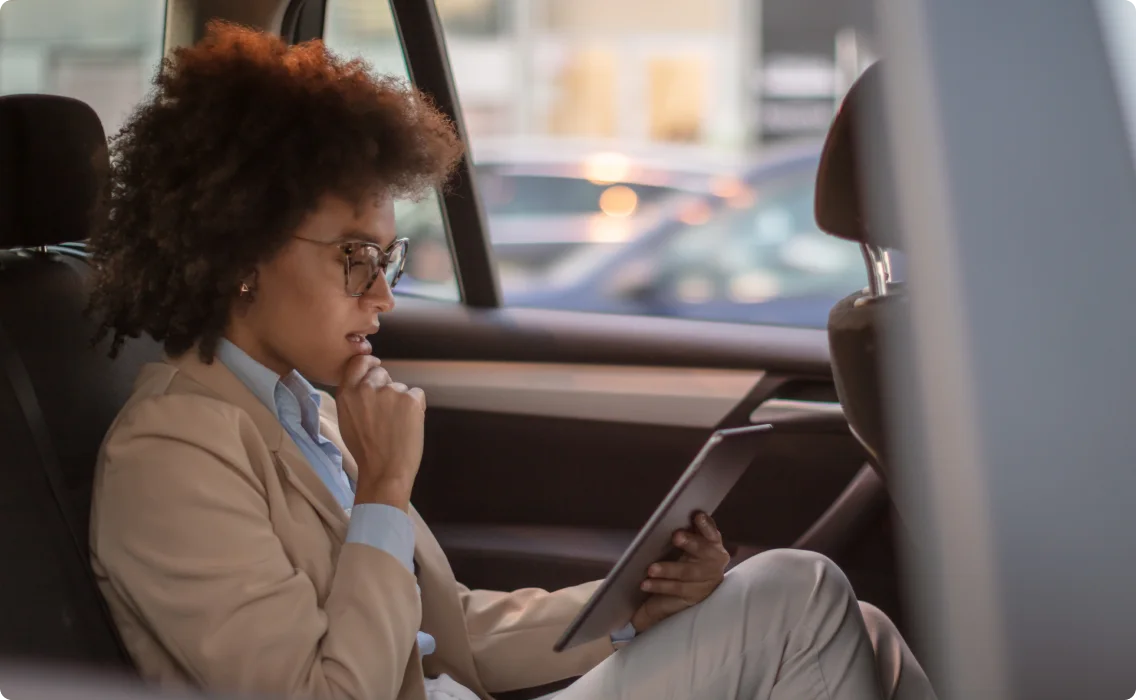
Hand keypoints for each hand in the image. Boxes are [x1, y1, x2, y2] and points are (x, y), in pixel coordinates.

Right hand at [336, 354, 425, 511]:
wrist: (384, 471)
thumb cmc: (366, 451)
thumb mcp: (346, 420)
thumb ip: (354, 397)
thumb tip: (367, 381)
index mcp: (347, 393)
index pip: (358, 363)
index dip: (368, 363)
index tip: (375, 366)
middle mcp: (366, 387)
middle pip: (382, 373)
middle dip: (386, 387)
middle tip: (388, 413)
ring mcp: (390, 391)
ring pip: (401, 388)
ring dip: (402, 402)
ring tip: (396, 426)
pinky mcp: (410, 399)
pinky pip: (417, 396)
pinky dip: (416, 408)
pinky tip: (408, 426)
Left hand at [630, 512, 729, 633]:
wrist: (684, 589)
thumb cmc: (685, 557)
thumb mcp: (689, 543)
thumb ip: (689, 530)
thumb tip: (677, 512)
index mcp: (713, 542)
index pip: (712, 532)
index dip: (706, 525)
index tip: (697, 516)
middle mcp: (714, 560)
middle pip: (703, 550)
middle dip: (691, 542)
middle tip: (676, 536)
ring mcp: (706, 580)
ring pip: (688, 573)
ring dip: (669, 569)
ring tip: (651, 569)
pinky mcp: (695, 596)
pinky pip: (677, 589)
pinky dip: (661, 585)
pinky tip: (645, 584)